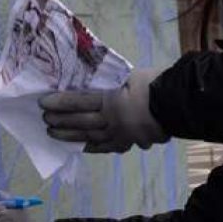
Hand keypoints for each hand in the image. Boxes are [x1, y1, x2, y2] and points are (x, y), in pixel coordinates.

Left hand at [39, 68, 166, 152]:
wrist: (179, 104)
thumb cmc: (155, 83)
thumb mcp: (129, 74)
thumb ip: (109, 78)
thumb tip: (91, 78)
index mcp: (111, 100)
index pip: (79, 101)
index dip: (60, 102)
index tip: (43, 102)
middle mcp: (112, 119)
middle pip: (81, 120)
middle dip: (60, 120)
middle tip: (44, 119)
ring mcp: (120, 134)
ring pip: (90, 136)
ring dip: (70, 135)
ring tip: (54, 133)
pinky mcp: (129, 142)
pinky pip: (106, 147)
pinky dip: (92, 147)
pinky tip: (81, 147)